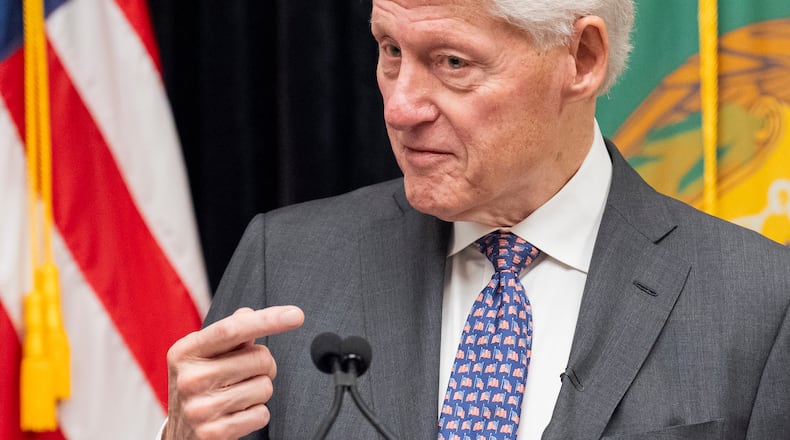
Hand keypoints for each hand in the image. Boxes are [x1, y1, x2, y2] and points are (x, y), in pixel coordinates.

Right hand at [163, 306, 304, 439]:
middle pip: (259, 359)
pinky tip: (236, 414)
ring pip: (265, 387)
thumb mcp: (204, 356)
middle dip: (265, 365)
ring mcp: (200, 408)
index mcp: (186, 351)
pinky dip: (256, 414)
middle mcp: (190, 378)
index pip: (232, 329)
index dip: (268, 320)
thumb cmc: (199, 387)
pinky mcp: (213, 433)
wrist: (180, 435)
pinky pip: (262, 414)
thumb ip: (229, 333)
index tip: (295, 315)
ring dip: (259, 391)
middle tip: (246, 374)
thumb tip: (249, 314)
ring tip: (237, 396)